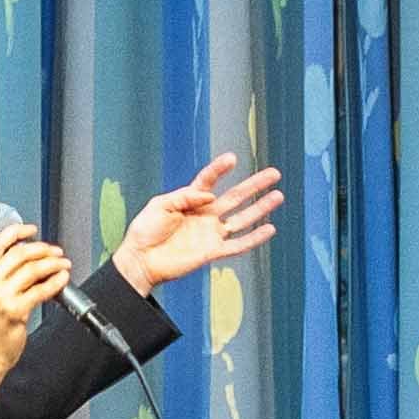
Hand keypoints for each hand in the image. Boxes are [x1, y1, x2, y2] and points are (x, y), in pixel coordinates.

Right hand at [0, 224, 54, 401]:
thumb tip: (26, 256)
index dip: (17, 231)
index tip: (32, 229)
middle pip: (19, 253)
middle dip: (42, 249)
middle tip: (55, 251)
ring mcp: (0, 297)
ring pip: (33, 269)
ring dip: (53, 263)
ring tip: (63, 264)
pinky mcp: (15, 310)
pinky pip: (42, 290)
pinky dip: (56, 281)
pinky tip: (62, 279)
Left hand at [112, 154, 287, 295]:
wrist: (140, 260)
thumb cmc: (145, 231)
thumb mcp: (160, 204)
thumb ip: (185, 196)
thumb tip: (210, 197)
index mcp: (190, 200)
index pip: (209, 179)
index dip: (220, 169)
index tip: (232, 158)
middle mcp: (205, 215)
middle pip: (235, 196)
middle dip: (255, 185)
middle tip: (274, 173)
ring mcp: (210, 233)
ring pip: (242, 218)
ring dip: (261, 208)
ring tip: (278, 196)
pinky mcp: (212, 252)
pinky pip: (238, 244)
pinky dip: (254, 238)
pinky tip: (270, 229)